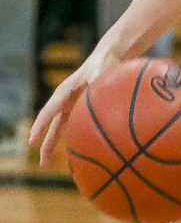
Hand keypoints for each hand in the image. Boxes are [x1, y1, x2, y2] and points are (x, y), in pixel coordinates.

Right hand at [30, 42, 124, 166]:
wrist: (107, 58)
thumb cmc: (104, 62)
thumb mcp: (101, 69)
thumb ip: (98, 79)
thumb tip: (97, 89)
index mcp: (64, 91)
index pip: (49, 110)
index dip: (40, 125)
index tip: (31, 139)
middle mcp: (64, 101)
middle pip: (51, 125)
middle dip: (44, 143)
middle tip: (42, 162)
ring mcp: (70, 106)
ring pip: (58, 129)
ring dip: (52, 145)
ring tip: (45, 164)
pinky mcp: (78, 109)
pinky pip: (72, 126)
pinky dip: (71, 138)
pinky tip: (74, 152)